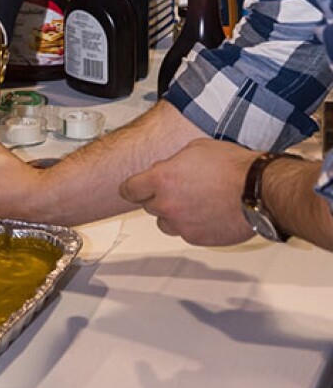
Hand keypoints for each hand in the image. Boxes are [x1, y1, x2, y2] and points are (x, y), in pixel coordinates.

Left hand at [119, 139, 257, 245]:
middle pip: (148, 206)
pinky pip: (185, 233)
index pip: (129, 189)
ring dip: (173, 214)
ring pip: (166, 223)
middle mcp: (167, 204)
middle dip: (159, 197)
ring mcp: (181, 225)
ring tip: (194, 202)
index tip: (131, 189)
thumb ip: (172, 161)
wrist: (257, 190)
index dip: (130, 188)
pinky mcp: (197, 239)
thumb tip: (164, 168)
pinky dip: (192, 225)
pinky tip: (206, 213)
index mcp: (162, 179)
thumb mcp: (195, 148)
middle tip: (178, 188)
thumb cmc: (231, 167)